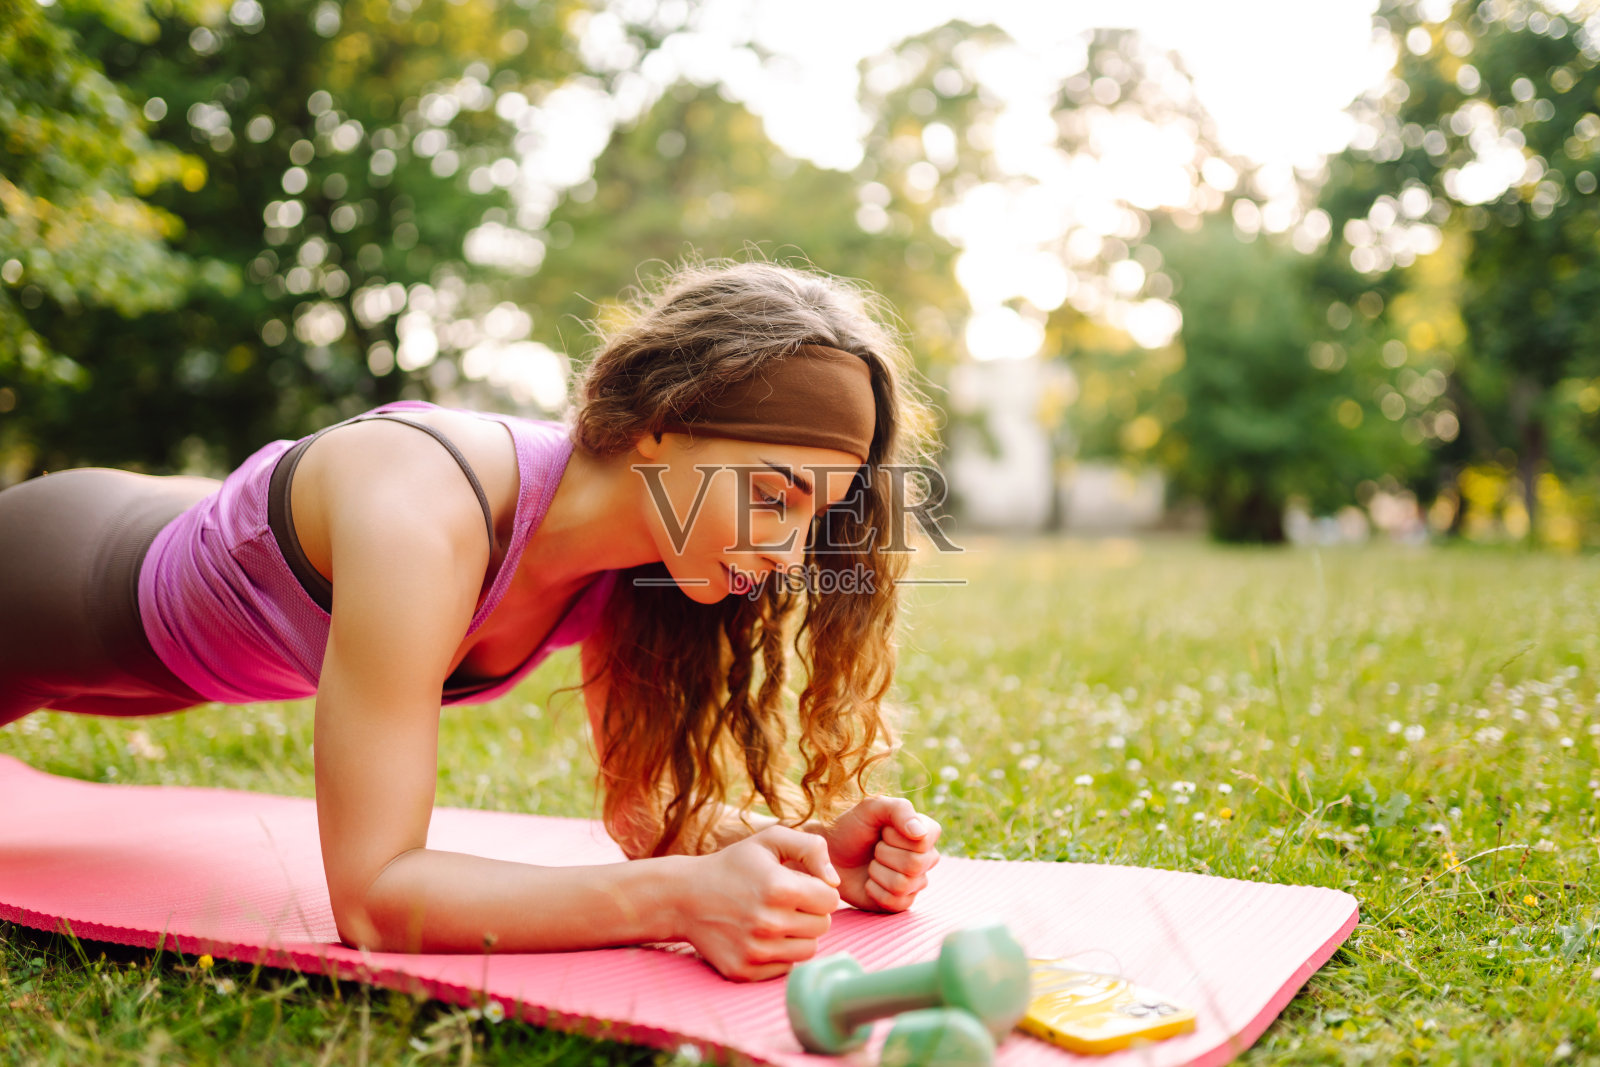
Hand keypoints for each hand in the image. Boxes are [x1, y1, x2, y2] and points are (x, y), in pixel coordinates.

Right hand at [678, 825, 840, 980]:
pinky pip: (786, 967)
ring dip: (799, 935)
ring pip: (808, 950)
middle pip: (822, 926)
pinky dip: (780, 953)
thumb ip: (812, 848)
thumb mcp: (770, 840)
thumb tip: (835, 882)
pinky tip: (760, 936)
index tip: (800, 885)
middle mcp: (769, 923)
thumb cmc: (734, 865)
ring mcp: (756, 951)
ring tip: (776, 918)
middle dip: (810, 912)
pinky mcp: (745, 971)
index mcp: (779, 888)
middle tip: (786, 902)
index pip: (830, 900)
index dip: (819, 890)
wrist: (684, 897)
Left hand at [818, 796, 940, 912]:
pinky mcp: (902, 902)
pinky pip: (896, 903)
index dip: (895, 837)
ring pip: (903, 884)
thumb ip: (899, 810)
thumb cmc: (851, 827)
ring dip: (877, 872)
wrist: (831, 854)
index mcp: (925, 831)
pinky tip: (869, 882)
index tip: (882, 830)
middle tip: (874, 848)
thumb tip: (920, 832)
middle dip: (883, 854)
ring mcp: (916, 882)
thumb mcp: (871, 808)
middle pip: (915, 864)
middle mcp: (926, 858)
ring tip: (870, 864)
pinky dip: (875, 891)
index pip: (924, 840)